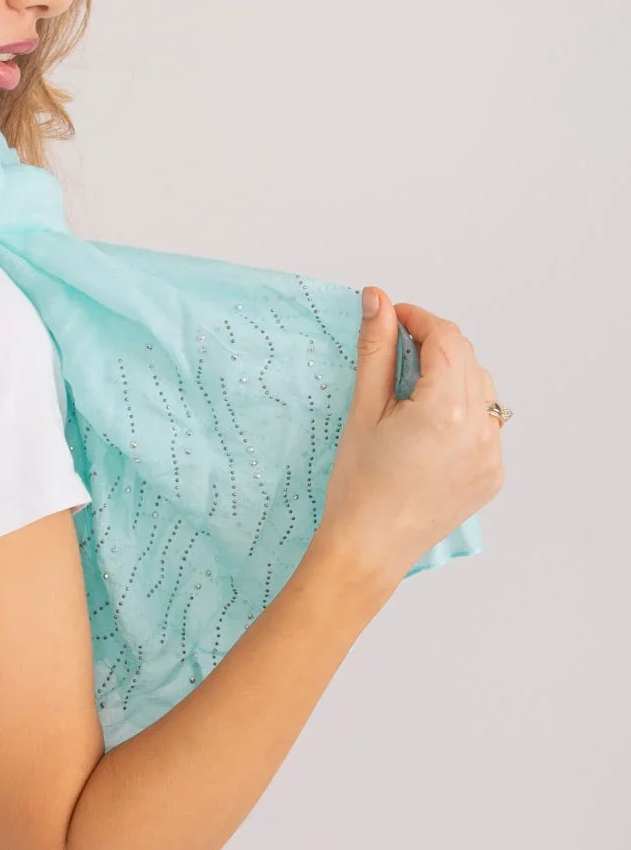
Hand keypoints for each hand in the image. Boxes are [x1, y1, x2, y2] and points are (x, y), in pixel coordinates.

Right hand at [313, 286, 505, 588]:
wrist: (368, 549)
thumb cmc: (357, 486)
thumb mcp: (364, 411)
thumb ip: (377, 350)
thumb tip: (378, 300)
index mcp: (446, 409)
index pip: (445, 339)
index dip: (418, 319)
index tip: (393, 317)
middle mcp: (479, 430)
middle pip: (467, 359)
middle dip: (435, 345)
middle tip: (397, 350)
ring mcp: (492, 454)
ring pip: (481, 389)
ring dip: (453, 376)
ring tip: (413, 390)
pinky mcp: (492, 474)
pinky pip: (485, 425)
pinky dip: (462, 412)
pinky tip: (430, 426)